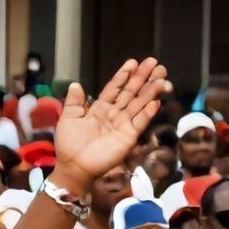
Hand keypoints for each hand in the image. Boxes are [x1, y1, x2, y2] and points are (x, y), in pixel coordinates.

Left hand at [50, 57, 169, 196]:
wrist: (74, 166)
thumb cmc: (69, 144)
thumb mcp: (68, 118)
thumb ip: (73, 102)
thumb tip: (75, 84)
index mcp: (100, 108)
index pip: (114, 88)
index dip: (123, 75)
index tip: (133, 62)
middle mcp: (114, 114)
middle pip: (131, 92)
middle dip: (142, 78)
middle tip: (154, 63)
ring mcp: (123, 125)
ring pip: (139, 104)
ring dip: (150, 91)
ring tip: (161, 77)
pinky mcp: (128, 137)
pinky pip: (140, 122)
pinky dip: (148, 112)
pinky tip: (156, 101)